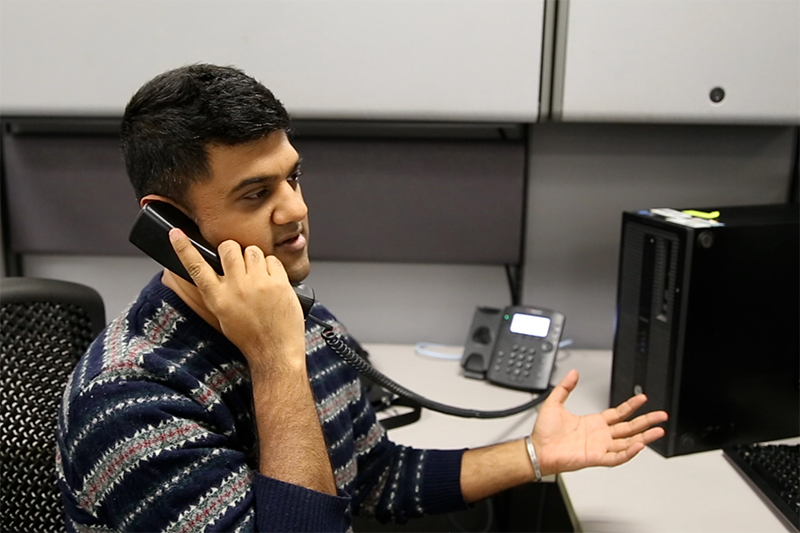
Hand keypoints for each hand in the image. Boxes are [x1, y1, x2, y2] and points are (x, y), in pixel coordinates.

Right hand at [169, 228, 305, 372]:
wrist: (275, 351)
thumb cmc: (250, 336)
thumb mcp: (223, 315)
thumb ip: (218, 291)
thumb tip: (215, 269)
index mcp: (218, 298)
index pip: (196, 267)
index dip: (184, 248)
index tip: (176, 233)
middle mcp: (236, 288)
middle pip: (228, 248)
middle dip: (232, 250)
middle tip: (238, 262)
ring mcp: (258, 284)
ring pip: (252, 250)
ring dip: (254, 258)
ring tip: (258, 276)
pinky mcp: (278, 283)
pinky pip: (272, 260)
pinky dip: (272, 267)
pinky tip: (273, 282)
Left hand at [530, 369, 667, 475]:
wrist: (538, 449)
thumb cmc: (544, 432)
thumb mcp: (555, 403)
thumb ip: (565, 387)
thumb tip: (573, 373)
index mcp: (593, 423)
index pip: (619, 414)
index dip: (632, 406)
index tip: (643, 398)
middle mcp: (600, 435)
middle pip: (629, 428)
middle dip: (646, 421)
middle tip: (661, 416)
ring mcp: (599, 447)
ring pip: (628, 442)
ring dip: (644, 437)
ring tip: (658, 431)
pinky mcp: (595, 458)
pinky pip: (616, 457)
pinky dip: (628, 453)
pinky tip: (639, 445)